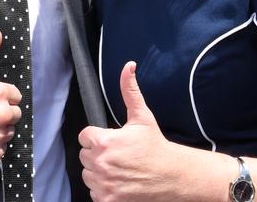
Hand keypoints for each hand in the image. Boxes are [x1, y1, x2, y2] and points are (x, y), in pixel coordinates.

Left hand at [78, 62, 179, 200]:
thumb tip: (128, 67)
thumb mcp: (141, 116)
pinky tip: (120, 182)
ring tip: (119, 168)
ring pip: (88, 174)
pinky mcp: (107, 200)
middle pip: (84, 156)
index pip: (84, 136)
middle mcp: (100, 163)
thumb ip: (129, 90)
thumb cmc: (155, 147)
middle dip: (98, 154)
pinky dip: (104, 189)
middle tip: (118, 154)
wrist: (171, 175)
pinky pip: (94, 192)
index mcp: (104, 142)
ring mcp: (103, 184)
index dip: (98, 137)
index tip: (111, 141)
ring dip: (99, 172)